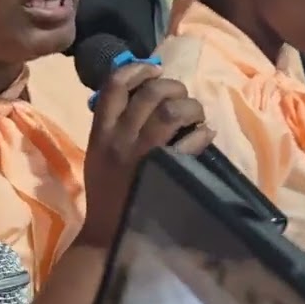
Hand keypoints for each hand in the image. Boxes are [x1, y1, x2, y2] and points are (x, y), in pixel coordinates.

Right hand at [79, 63, 213, 246]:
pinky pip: (189, 141)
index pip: (113, 85)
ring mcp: (143, 155)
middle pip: (150, 93)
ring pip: (171, 111)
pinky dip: (202, 134)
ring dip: (191, 107)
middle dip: (173, 87)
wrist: (107, 235)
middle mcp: (120, 138)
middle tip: (182, 98)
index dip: (137, 69)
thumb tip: (142, 93)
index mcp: (100, 132)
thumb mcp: (99, 153)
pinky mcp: (165, 171)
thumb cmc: (106, 192)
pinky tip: (205, 136)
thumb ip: (113, 125)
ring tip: (196, 116)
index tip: (154, 69)